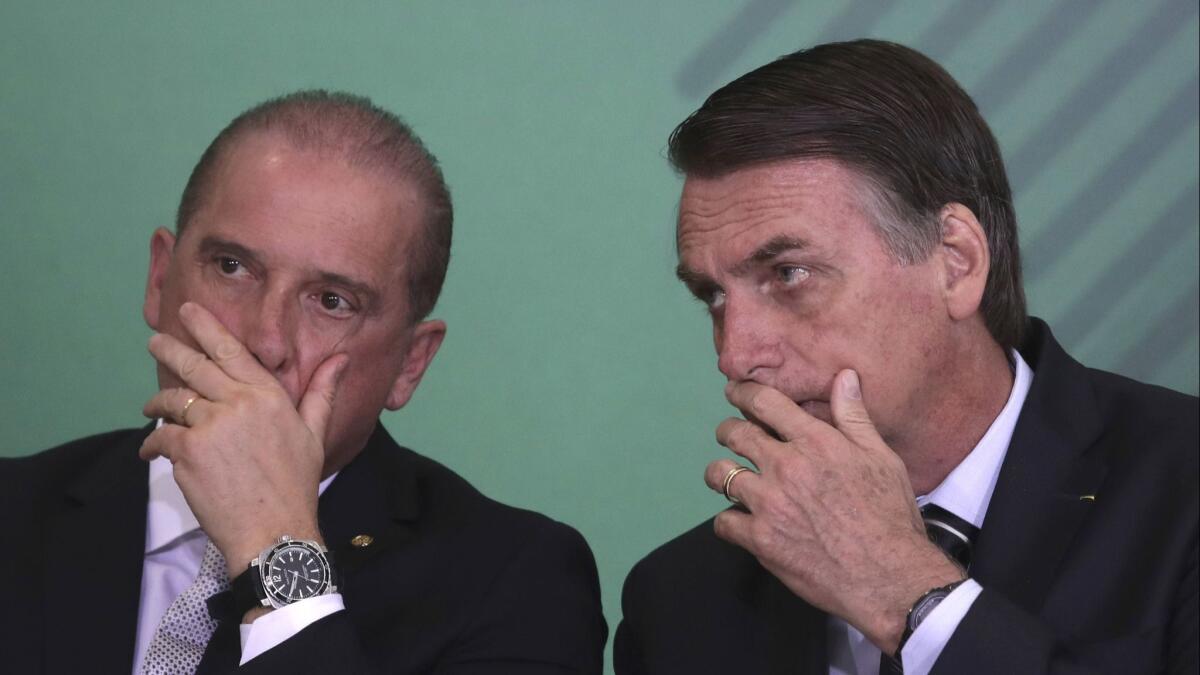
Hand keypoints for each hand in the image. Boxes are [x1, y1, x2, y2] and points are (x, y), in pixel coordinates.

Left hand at [139, 302, 347, 578]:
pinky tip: (151, 451)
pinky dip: (152, 443)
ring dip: (158, 404)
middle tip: (155, 341)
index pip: (232, 351)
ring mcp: (212, 425)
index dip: (207, 328)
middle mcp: (239, 403)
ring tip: (152, 408)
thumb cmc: (296, 484)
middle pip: (196, 366)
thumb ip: (322, 392)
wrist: (274, 529)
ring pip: (174, 401)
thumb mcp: (314, 434)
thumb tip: (341, 359)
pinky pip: (161, 436)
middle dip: (171, 349)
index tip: (189, 312)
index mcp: (269, 395)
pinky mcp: (189, 451)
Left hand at [704, 369, 964, 653]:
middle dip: (728, 431)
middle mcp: (785, 467)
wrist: (889, 575)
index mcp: (815, 442)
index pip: (764, 402)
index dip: (742, 392)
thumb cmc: (890, 515)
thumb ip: (854, 416)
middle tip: (731, 435)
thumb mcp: (881, 457)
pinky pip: (723, 522)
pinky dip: (728, 520)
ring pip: (720, 475)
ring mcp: (768, 504)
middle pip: (734, 434)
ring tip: (727, 476)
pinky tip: (738, 520)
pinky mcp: (760, 540)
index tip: (735, 392)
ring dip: (721, 473)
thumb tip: (844, 376)